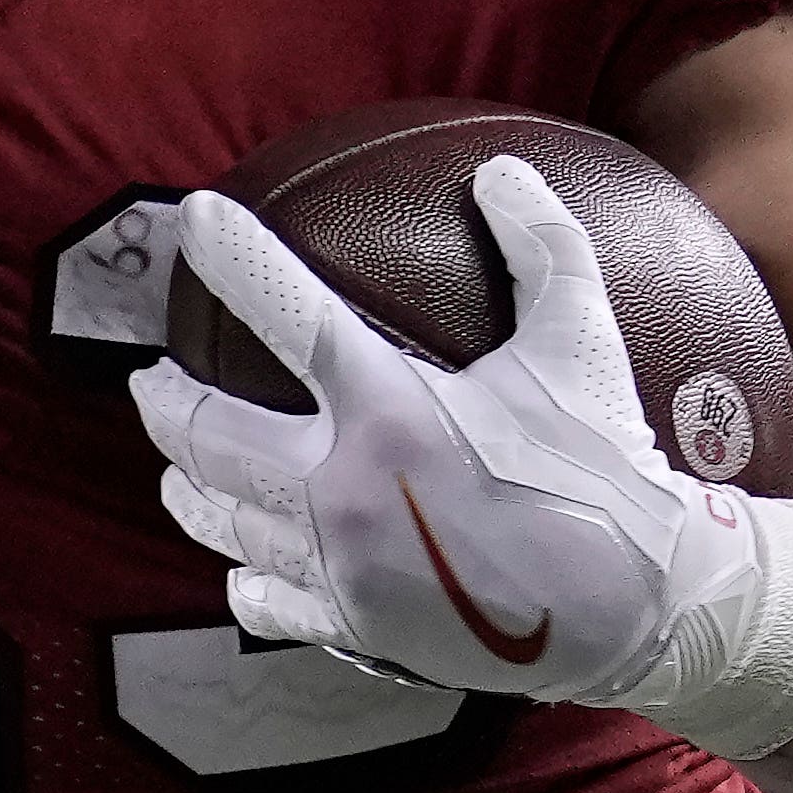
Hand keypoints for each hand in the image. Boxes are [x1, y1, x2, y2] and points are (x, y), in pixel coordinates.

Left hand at [132, 156, 767, 708]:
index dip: (234, 255)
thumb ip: (543, 248)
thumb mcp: (582, 346)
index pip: (287, 311)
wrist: (641, 609)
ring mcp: (339, 563)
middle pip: (206, 432)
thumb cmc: (606, 469)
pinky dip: (244, 571)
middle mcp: (344, 487)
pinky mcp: (352, 624)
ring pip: (220, 517)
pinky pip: (264, 597)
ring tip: (177, 465)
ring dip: (187, 483)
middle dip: (164, 399)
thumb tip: (502, 168)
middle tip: (151, 379)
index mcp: (389, 409)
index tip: (194, 217)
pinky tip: (242, 559)